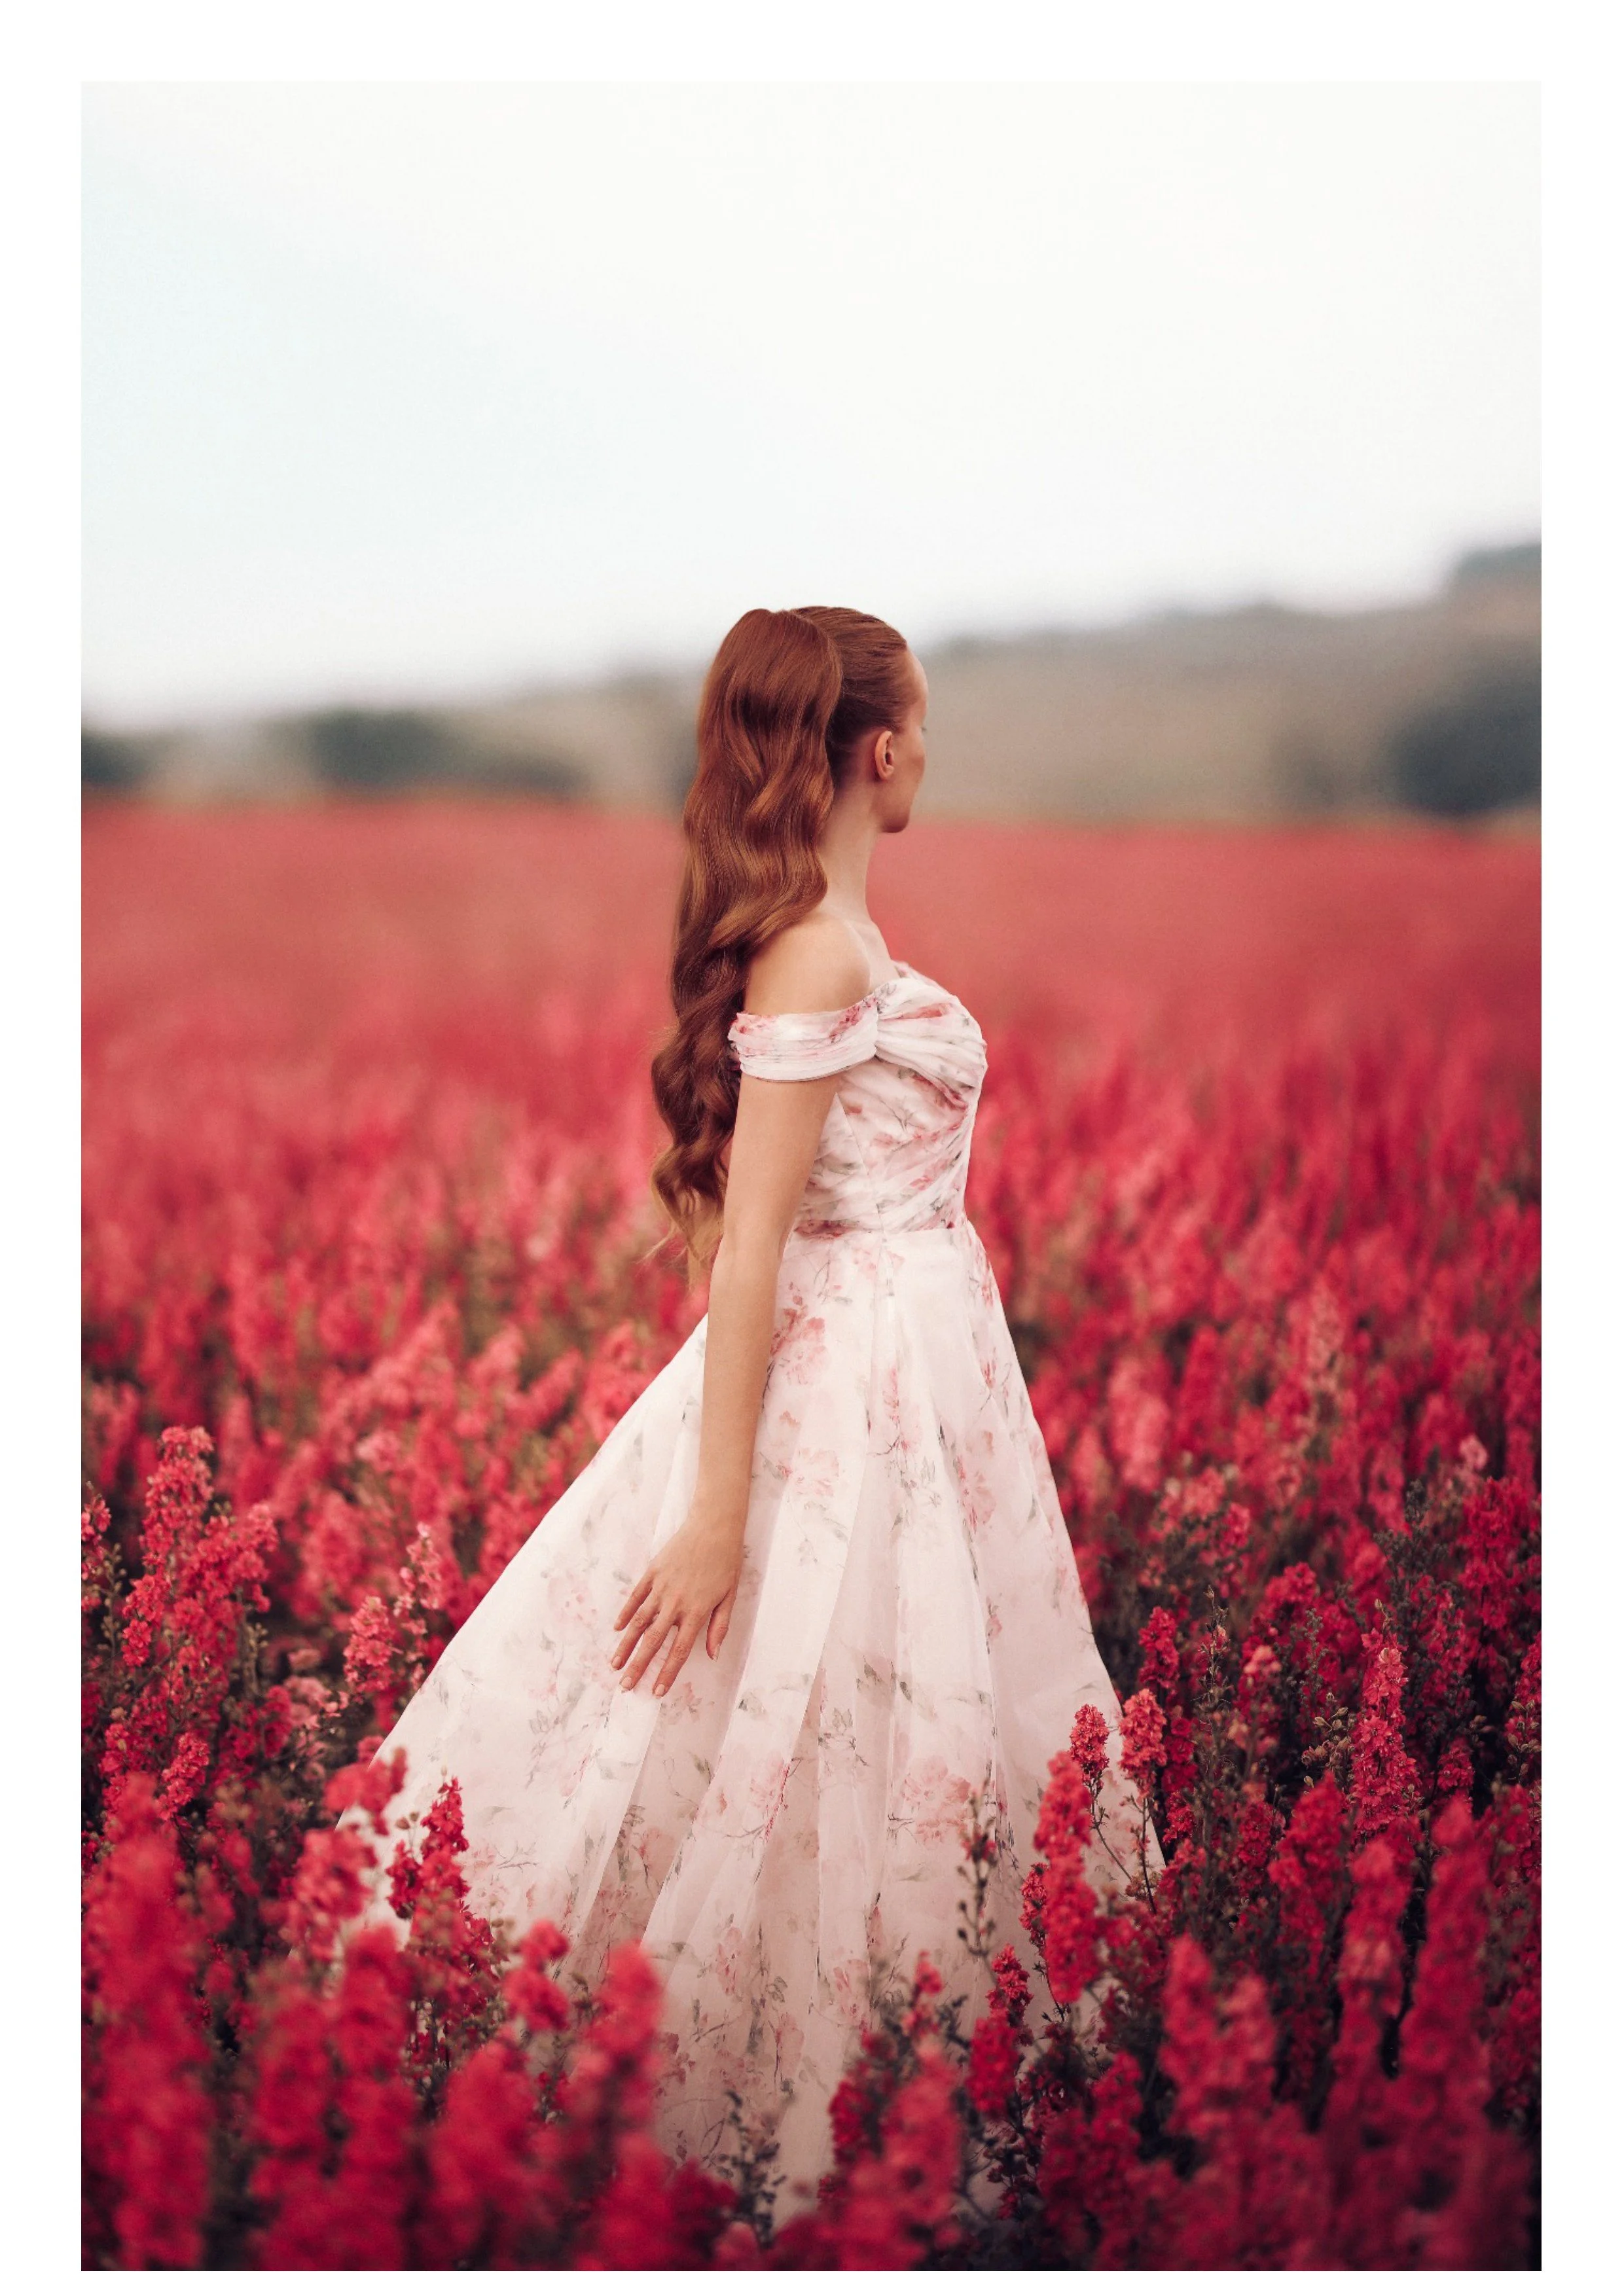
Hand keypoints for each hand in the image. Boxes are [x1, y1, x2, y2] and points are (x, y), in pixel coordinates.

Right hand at [611, 1510, 742, 1695]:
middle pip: (653, 1642)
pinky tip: (617, 1629)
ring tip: (614, 1664)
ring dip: (626, 1645)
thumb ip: (719, 1627)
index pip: (678, 1650)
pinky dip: (625, 1613)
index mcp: (696, 1612)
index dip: (667, 1673)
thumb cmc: (726, 1563)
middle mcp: (675, 1603)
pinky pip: (635, 1597)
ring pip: (638, 1622)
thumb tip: (713, 1655)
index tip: (656, 1692)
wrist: (713, 1527)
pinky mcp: (652, 1572)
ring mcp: (660, 1587)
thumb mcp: (730, 1597)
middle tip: (625, 1686)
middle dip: (638, 1667)